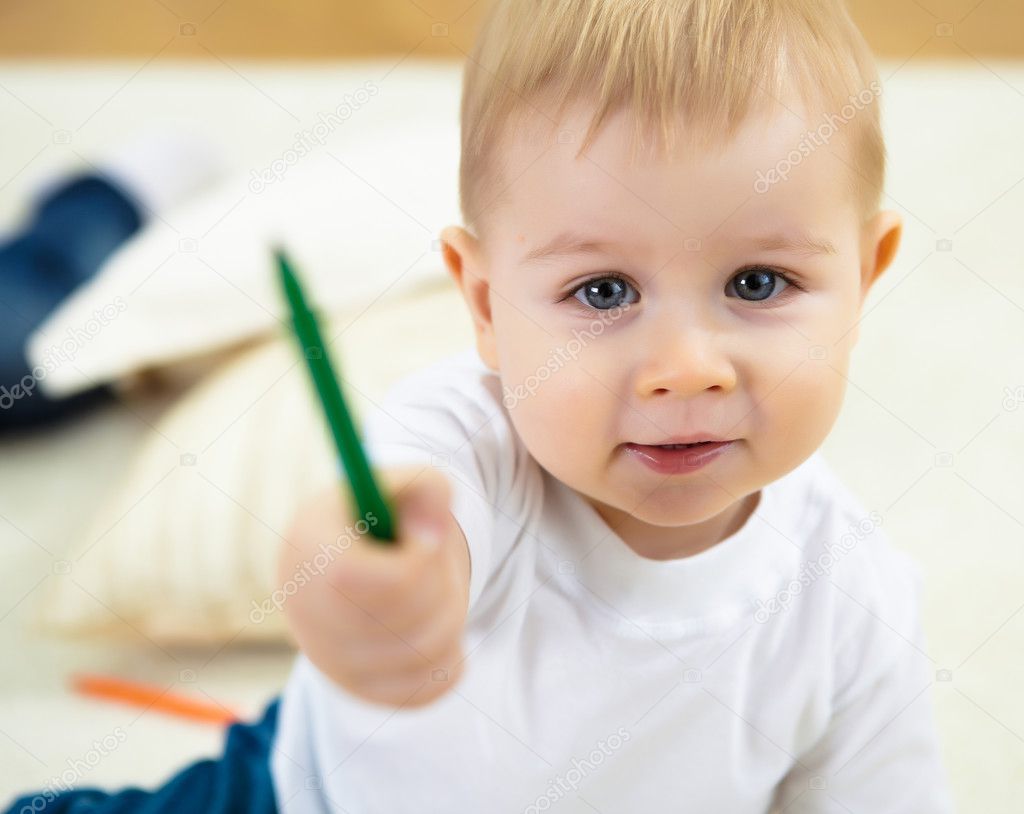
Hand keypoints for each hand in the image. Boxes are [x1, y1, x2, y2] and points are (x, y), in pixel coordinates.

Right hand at [279, 465, 470, 708]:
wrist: (349, 554)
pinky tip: (441, 626)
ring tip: (442, 589)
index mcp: (310, 550)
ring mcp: (329, 659)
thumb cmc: (382, 514)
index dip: (415, 563)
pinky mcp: (357, 689)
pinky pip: (422, 691)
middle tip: (440, 563)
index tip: (429, 539)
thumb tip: (432, 533)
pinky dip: (450, 660)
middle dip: (442, 588)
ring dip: (452, 618)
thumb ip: (427, 488)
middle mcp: (306, 614)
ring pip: (419, 658)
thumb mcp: (406, 484)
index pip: (365, 581)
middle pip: (400, 625)